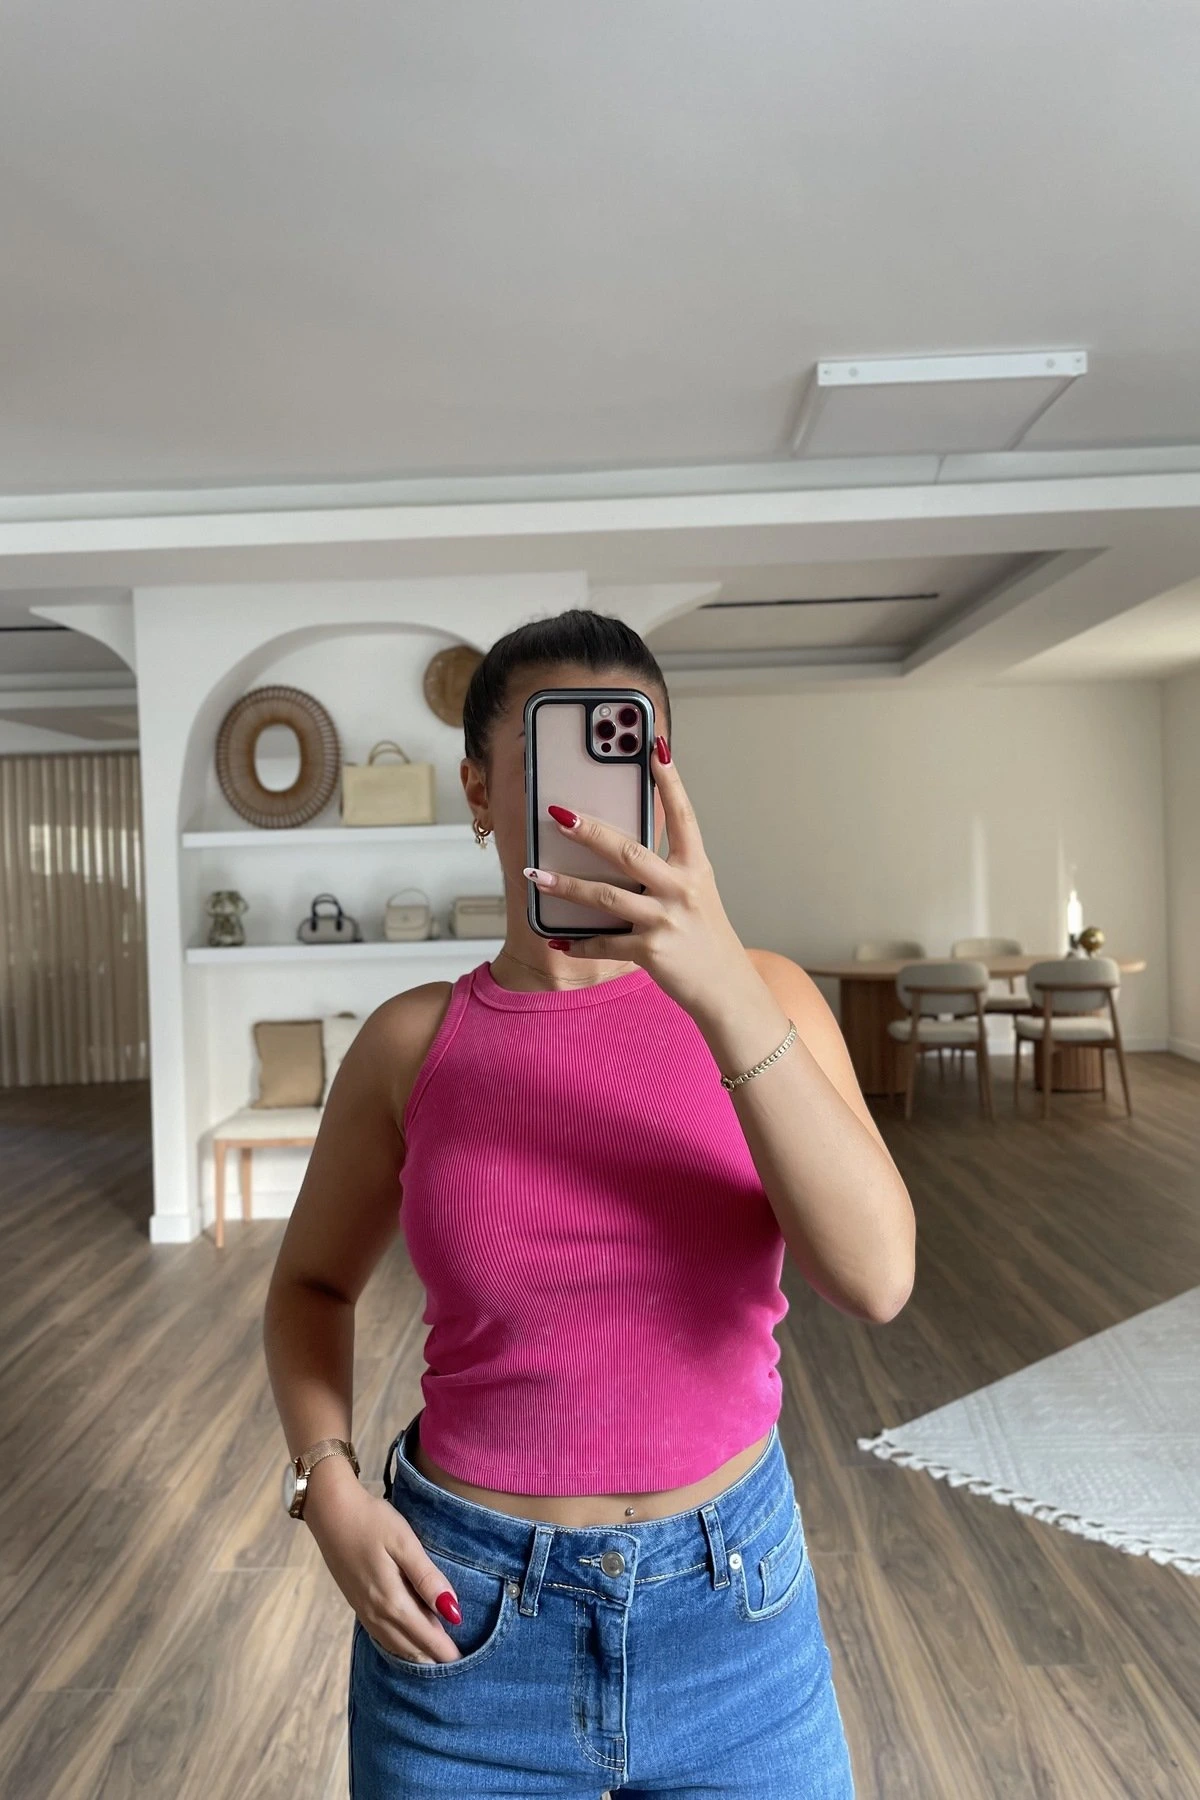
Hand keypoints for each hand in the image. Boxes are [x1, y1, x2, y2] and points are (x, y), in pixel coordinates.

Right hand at [305, 1478, 464, 1664]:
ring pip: (393, 1644)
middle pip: (409, 1646)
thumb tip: (453, 1611)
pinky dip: (396, 1645)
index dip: (445, 1651)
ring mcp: (363, 1609)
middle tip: (455, 1667)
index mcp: (392, 1600)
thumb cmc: (372, 1522)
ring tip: (434, 1662)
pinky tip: (403, 1644)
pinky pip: (380, 1635)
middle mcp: (376, 1612)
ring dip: (414, 1654)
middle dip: (432, 1658)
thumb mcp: (405, 1543)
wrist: (330, 1511)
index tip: (464, 1663)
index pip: (425, 1636)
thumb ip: (428, 1579)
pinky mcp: (356, 1602)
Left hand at [522, 735, 750, 1017]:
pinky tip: (557, 939)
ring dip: (566, 885)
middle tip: (559, 813)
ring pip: (605, 896)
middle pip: (629, 852)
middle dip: (590, 831)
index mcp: (696, 868)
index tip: (654, 747)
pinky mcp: (651, 952)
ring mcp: (666, 920)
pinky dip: (578, 942)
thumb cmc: (706, 938)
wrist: (726, 990)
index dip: (669, 780)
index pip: (684, 815)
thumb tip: (619, 848)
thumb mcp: (696, 894)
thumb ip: (666, 871)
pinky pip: (604, 942)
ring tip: (536, 874)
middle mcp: (683, 889)